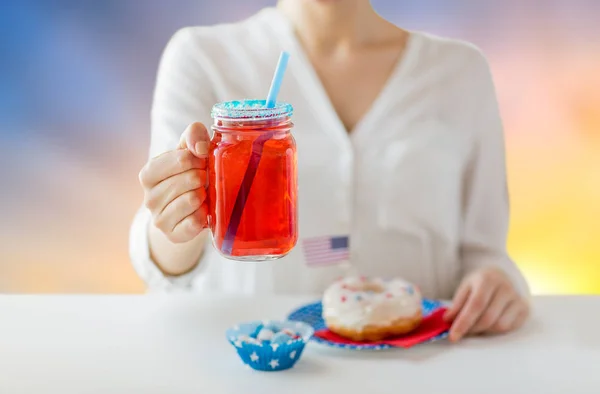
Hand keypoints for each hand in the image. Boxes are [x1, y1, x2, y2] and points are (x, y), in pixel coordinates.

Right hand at [139, 122, 209, 242]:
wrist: (190, 209)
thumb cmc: (190, 173)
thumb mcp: (190, 149)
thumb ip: (193, 135)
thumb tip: (200, 148)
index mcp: (148, 173)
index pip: (182, 159)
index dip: (199, 158)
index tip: (201, 161)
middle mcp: (149, 197)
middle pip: (190, 179)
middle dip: (204, 177)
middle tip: (204, 180)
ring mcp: (159, 219)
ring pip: (193, 199)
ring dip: (205, 195)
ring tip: (202, 195)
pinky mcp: (173, 235)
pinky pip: (195, 221)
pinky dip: (204, 215)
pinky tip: (202, 211)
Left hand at [444, 266, 529, 341]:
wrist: (500, 275)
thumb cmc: (480, 283)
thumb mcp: (465, 287)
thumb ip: (457, 304)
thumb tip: (447, 320)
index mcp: (488, 279)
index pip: (476, 305)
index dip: (463, 322)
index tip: (453, 336)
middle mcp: (506, 287)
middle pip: (488, 318)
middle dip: (472, 329)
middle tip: (462, 332)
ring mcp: (517, 298)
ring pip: (500, 326)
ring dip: (484, 331)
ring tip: (475, 326)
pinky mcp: (524, 309)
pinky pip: (509, 328)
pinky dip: (496, 330)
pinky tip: (488, 324)